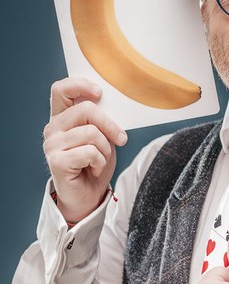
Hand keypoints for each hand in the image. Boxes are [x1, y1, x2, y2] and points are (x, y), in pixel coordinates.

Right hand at [43, 77, 126, 222]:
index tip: (100, 93)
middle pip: (85, 110)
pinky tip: (94, 169)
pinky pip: (90, 152)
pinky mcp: (57, 161)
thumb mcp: (102, 138)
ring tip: (100, 160)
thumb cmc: (94, 166)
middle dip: (110, 125)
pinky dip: (100, 162)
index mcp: (61, 119)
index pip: (61, 90)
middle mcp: (53, 130)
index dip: (80, 85)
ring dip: (105, 149)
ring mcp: (52, 145)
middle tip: (120, 138)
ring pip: (91, 133)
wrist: (87, 198)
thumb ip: (100, 121)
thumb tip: (109, 105)